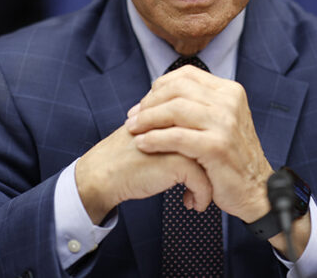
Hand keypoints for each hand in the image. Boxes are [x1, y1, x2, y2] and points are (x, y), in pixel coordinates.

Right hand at [75, 125, 212, 224]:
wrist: (102, 174)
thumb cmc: (125, 157)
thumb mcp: (152, 135)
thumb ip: (173, 132)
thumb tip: (199, 140)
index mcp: (172, 113)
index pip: (207, 129)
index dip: (208, 153)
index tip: (206, 170)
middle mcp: (180, 123)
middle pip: (213, 143)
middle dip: (214, 168)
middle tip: (210, 183)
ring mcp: (180, 140)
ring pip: (212, 162)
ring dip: (210, 184)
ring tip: (200, 196)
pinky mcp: (178, 162)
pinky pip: (204, 181)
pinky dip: (202, 196)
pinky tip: (191, 204)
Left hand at [125, 66, 274, 223]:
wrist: (256, 190)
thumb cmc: (231, 158)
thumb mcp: (221, 122)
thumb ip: (199, 105)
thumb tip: (159, 93)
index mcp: (230, 91)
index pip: (186, 75)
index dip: (159, 87)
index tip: (144, 104)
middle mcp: (229, 102)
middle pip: (177, 89)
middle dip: (149, 103)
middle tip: (133, 118)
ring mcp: (225, 124)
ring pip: (174, 109)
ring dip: (147, 119)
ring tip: (133, 130)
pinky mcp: (217, 147)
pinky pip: (176, 137)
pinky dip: (154, 139)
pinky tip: (143, 144)